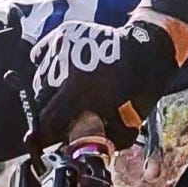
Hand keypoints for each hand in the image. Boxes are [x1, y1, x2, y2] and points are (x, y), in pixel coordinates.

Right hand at [28, 15, 187, 147]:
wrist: (147, 54)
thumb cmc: (137, 93)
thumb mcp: (123, 127)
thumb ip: (97, 141)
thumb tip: (71, 152)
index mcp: (80, 91)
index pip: (47, 121)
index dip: (44, 137)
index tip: (45, 142)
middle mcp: (66, 67)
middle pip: (40, 100)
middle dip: (49, 113)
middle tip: (63, 118)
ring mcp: (63, 48)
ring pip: (40, 79)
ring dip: (49, 92)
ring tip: (66, 95)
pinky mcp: (63, 35)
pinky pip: (40, 55)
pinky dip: (46, 67)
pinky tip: (59, 75)